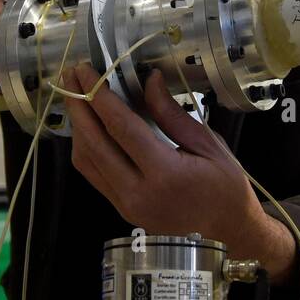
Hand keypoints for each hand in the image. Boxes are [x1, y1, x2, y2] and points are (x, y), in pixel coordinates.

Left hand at [61, 63, 296, 281]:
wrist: (227, 229)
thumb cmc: (224, 185)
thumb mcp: (207, 142)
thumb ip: (171, 113)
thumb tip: (149, 80)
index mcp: (164, 173)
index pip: (120, 128)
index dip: (99, 96)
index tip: (86, 71)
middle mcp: (138, 192)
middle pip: (94, 143)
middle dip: (79, 105)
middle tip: (71, 75)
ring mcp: (126, 205)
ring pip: (87, 160)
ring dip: (78, 126)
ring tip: (76, 96)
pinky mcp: (121, 209)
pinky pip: (93, 175)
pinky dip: (85, 147)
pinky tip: (87, 126)